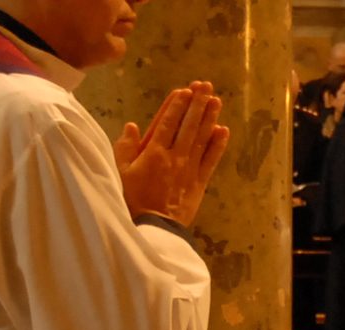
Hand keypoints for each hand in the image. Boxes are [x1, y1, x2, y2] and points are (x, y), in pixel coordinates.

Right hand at [114, 82, 230, 226]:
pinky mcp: (199, 182)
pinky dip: (217, 145)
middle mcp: (175, 156)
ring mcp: (189, 169)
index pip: (168, 123)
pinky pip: (210, 160)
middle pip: (188, 125)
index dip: (177, 105)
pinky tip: (223, 130)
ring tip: (216, 100)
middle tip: (205, 86)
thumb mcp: (120, 173)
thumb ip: (125, 148)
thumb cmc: (133, 200)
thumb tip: (131, 127)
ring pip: (201, 138)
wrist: (153, 227)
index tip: (185, 91)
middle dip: (197, 104)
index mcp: (154, 152)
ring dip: (210, 118)